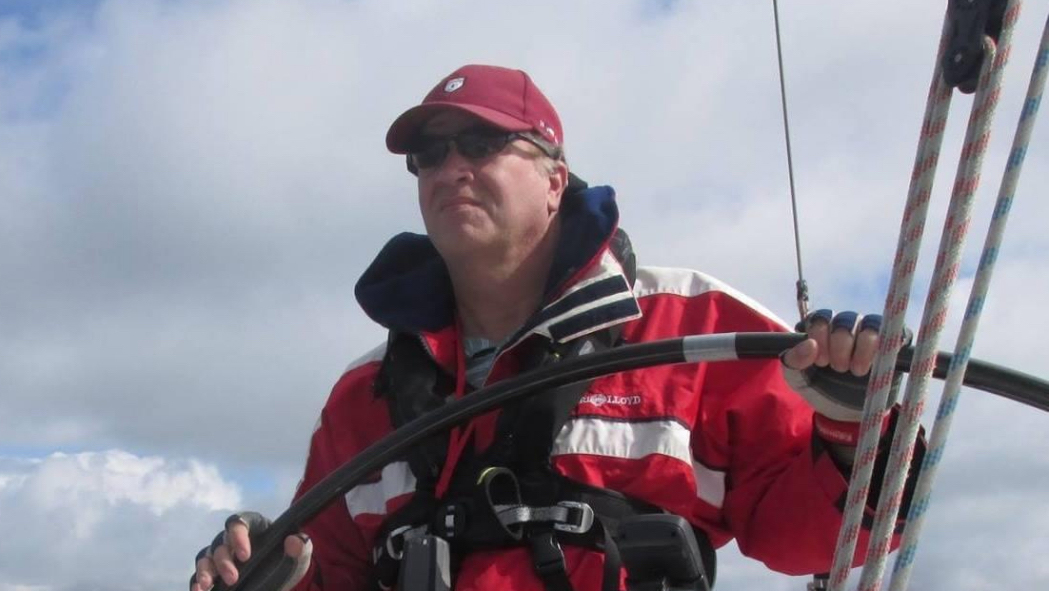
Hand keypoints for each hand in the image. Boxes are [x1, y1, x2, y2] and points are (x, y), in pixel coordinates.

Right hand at [190, 511, 311, 590]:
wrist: (281, 580)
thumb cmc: (289, 559)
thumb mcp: (300, 555)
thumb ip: (301, 547)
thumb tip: (295, 541)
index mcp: (254, 526)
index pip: (239, 521)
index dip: (238, 535)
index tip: (245, 555)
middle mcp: (233, 538)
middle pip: (220, 542)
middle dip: (223, 560)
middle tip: (233, 578)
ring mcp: (221, 555)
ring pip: (205, 556)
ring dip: (204, 570)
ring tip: (207, 585)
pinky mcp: (213, 573)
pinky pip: (198, 574)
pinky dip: (196, 582)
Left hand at [780, 310, 893, 449]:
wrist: (843, 413)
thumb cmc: (819, 388)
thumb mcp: (797, 377)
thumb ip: (793, 360)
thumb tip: (809, 345)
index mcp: (823, 329)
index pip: (821, 317)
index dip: (820, 336)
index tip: (820, 361)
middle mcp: (847, 327)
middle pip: (845, 319)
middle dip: (840, 345)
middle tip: (839, 368)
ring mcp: (871, 334)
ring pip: (872, 324)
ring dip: (863, 347)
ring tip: (857, 370)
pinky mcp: (893, 345)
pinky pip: (897, 333)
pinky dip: (887, 346)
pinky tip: (877, 365)